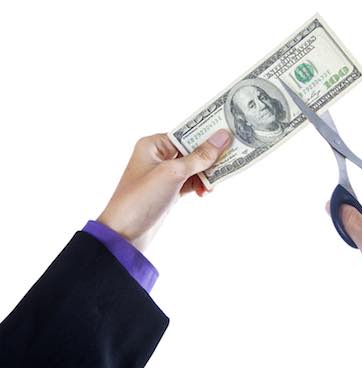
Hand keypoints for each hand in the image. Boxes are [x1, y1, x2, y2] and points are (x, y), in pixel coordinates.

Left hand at [98, 129, 231, 251]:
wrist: (124, 235)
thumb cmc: (141, 199)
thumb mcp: (173, 173)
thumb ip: (200, 156)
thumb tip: (222, 137)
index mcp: (153, 145)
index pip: (186, 134)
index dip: (206, 135)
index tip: (229, 135)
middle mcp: (158, 157)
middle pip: (192, 150)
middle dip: (209, 158)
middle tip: (229, 160)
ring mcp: (164, 175)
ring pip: (194, 167)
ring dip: (206, 175)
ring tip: (211, 185)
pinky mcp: (169, 191)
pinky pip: (191, 182)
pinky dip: (200, 186)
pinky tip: (204, 192)